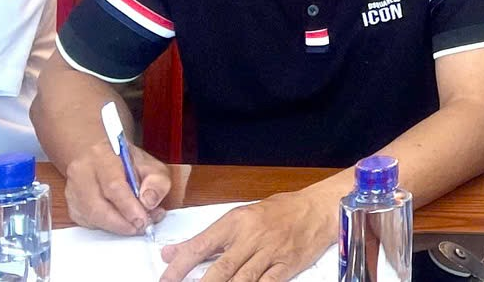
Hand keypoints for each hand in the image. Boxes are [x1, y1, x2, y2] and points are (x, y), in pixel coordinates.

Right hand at [60, 134, 172, 235]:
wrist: (97, 156)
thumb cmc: (125, 161)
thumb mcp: (150, 164)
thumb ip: (156, 182)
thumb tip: (148, 203)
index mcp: (101, 156)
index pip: (112, 185)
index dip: (128, 207)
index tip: (142, 220)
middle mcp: (81, 174)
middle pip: (96, 207)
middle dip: (121, 223)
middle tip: (140, 227)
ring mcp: (72, 192)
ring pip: (90, 218)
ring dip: (115, 227)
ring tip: (134, 225)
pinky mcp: (72, 207)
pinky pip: (89, 224)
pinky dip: (107, 227)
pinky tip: (120, 222)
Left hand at [156, 184, 333, 281]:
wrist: (318, 209)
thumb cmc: (278, 211)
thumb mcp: (240, 217)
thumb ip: (207, 239)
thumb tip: (170, 253)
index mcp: (236, 221)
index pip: (201, 246)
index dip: (179, 266)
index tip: (165, 280)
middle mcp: (252, 237)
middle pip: (220, 269)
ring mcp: (270, 253)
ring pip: (242, 280)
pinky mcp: (287, 265)